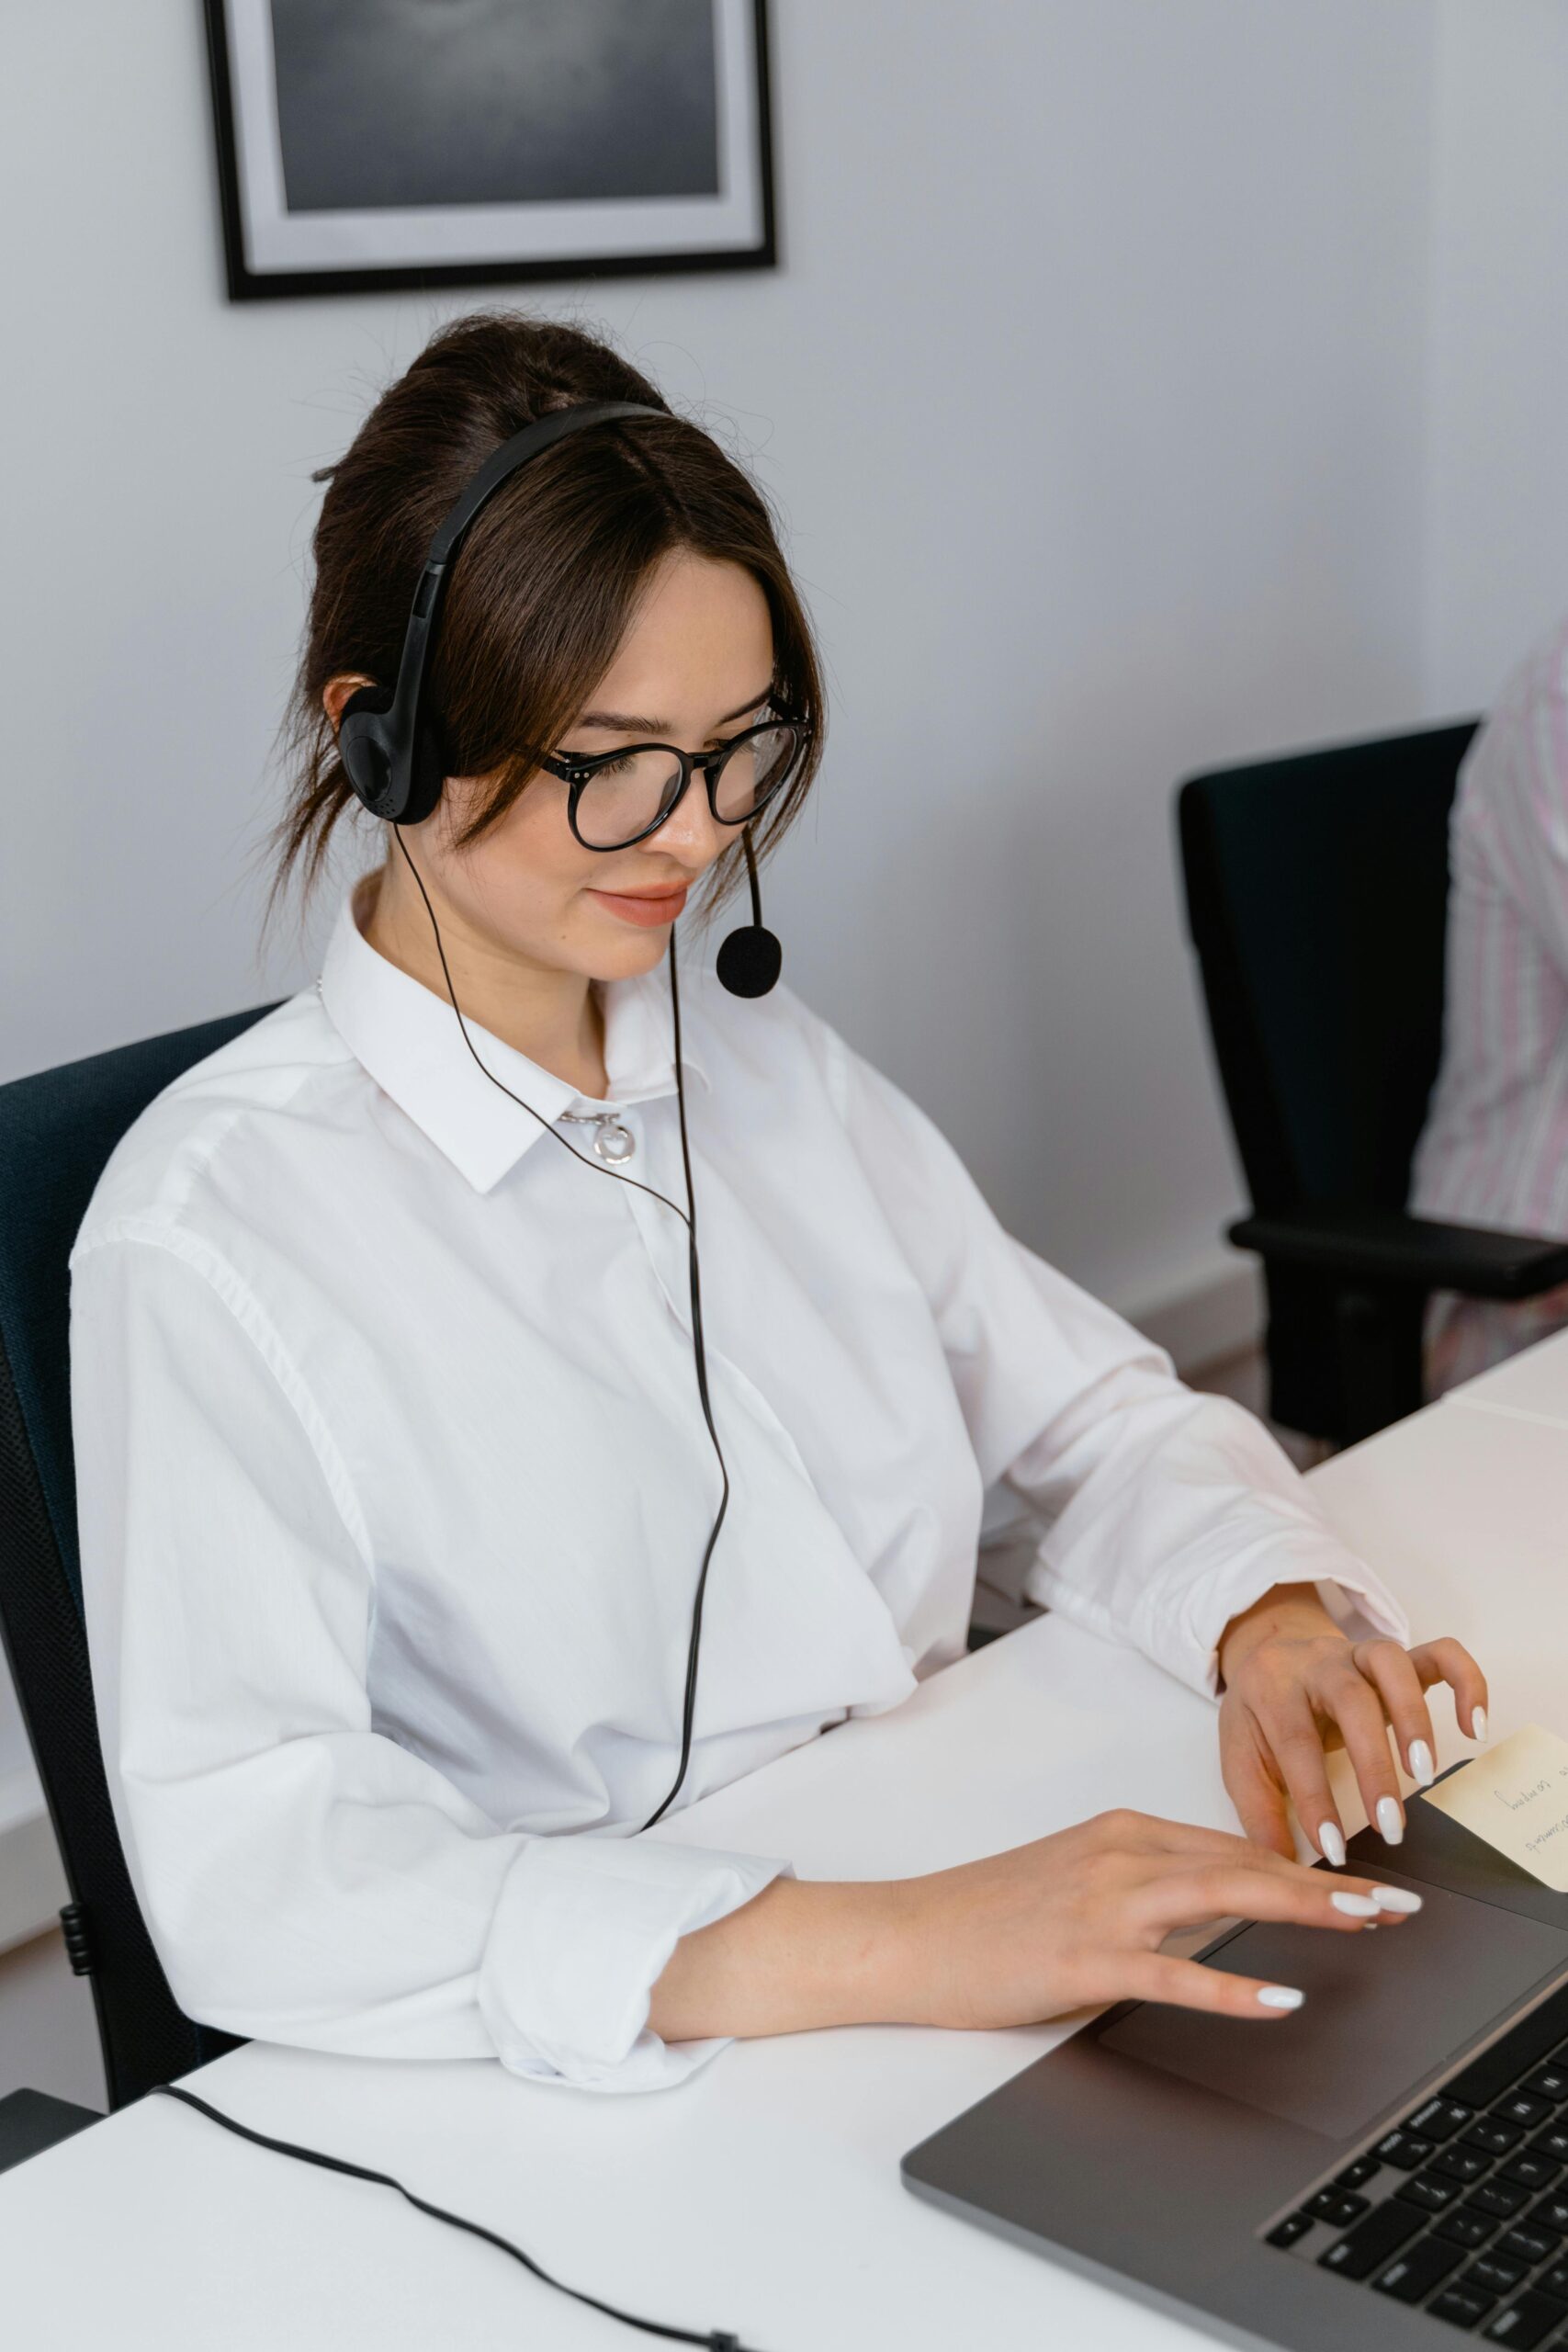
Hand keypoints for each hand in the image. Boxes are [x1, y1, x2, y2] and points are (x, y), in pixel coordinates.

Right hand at [887, 1809, 1414, 2029]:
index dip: (1303, 1866)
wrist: (907, 1934)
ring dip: (1305, 1909)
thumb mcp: (1073, 1880)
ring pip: (1224, 1897)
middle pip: (1245, 1863)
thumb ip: (1142, 1888)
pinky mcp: (1085, 1957)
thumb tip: (1214, 1917)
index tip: (1358, 1886)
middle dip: (1329, 1882)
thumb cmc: (984, 1915)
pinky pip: (1175, 1972)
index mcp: (1121, 1832)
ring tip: (1365, 1925)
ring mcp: (1104, 1903)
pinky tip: (1280, 1996)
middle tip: (1396, 1903)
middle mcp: (1121, 1854)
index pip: (1232, 1846)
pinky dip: (1233, 1984)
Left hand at [1216, 1583, 1487, 1863]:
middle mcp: (1319, 1663)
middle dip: (1373, 1764)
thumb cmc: (1260, 1713)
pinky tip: (1475, 1726)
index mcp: (1273, 1687)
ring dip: (1415, 1720)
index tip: (1333, 1849)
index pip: (1296, 1743)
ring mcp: (1360, 1654)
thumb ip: (1259, 1810)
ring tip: (1426, 1776)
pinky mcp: (1397, 1658)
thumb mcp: (1241, 1756)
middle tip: (1389, 1825)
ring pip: (1393, 1665)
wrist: (1268, 1653)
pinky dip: (1467, 1682)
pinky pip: (1441, 1653)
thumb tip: (1283, 1868)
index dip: (1316, 1799)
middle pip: (1350, 1700)